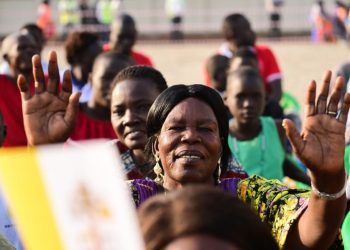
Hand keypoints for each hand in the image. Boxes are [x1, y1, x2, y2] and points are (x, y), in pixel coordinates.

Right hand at [18, 51, 79, 144]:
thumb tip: (78, 92)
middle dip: (53, 66)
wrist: (45, 144)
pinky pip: (25, 91)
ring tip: (36, 57)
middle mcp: (52, 97)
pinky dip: (23, 84)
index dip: (66, 78)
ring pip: (39, 81)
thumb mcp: (69, 121)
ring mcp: (40, 99)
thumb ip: (73, 106)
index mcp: (64, 101)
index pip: (66, 86)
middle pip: (53, 78)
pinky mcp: (29, 104)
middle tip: (53, 52)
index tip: (66, 71)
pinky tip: (22, 77)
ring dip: (38, 70)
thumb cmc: (60, 134)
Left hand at [283, 70, 349, 192]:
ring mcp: (330, 123)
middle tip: (329, 71)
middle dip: (325, 86)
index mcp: (308, 122)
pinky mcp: (340, 128)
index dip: (311, 92)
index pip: (310, 103)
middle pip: (323, 99)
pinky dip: (347, 104)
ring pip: (334, 103)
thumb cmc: (309, 159)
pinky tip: (349, 94)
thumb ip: (292, 133)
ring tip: (341, 78)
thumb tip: (284, 120)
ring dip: (337, 92)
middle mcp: (319, 120)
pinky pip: (344, 114)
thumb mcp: (298, 146)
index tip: (313, 81)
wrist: (324, 169)